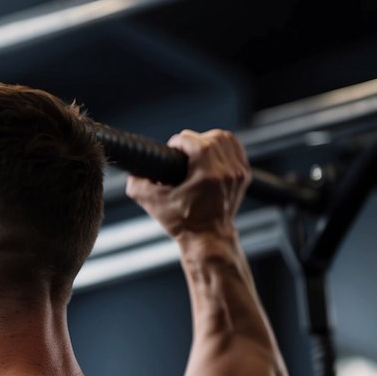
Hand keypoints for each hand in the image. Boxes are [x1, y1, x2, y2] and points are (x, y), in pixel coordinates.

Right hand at [126, 129, 250, 239]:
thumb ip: (136, 184)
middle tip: (182, 153)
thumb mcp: (153, 203)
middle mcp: (226, 171)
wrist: (208, 238)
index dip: (176, 143)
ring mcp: (237, 173)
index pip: (191, 139)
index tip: (171, 153)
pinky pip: (235, 148)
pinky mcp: (243, 175)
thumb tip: (132, 170)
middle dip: (193, 140)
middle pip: (210, 136)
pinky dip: (222, 147)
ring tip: (196, 152)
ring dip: (208, 140)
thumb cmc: (182, 223)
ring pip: (224, 138)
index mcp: (206, 174)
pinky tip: (211, 155)